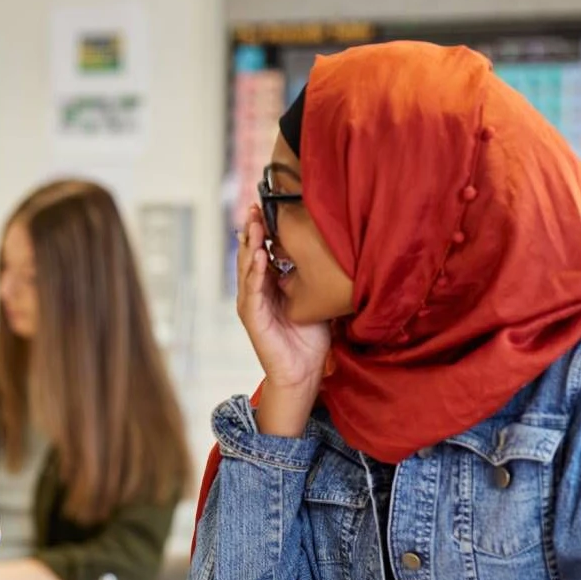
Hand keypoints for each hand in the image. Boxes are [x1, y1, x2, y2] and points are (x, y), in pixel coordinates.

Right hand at [236, 204, 330, 391]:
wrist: (302, 372)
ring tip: (253, 225)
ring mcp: (252, 304)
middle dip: (252, 231)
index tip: (266, 207)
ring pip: (248, 269)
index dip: (263, 231)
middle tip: (254, 207)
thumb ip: (313, 280)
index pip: (263, 252)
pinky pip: (252, 291)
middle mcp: (256, 292)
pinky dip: (255, 273)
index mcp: (269, 286)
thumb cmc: (309, 340)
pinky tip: (259, 256)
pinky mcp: (252, 317)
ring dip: (250, 246)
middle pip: (250, 255)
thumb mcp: (315, 301)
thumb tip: (332, 253)